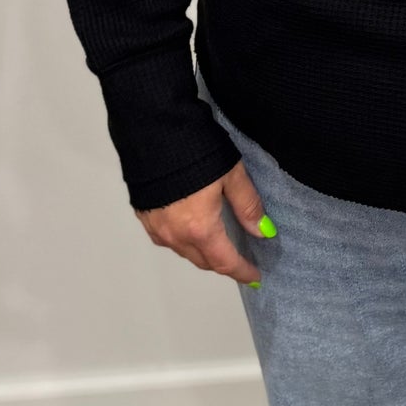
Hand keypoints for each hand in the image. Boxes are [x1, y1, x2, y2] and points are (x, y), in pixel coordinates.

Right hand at [134, 160, 271, 285]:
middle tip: (240, 259)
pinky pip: (167, 238)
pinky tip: (190, 228)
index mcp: (200, 229)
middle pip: (203, 260)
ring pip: (183, 251)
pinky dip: (183, 240)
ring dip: (202, 252)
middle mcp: (175, 235)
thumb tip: (262, 232)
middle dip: (222, 263)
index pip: (224, 262)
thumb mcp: (231, 174)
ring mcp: (155, 227)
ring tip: (218, 244)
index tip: (255, 277)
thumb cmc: (195, 149)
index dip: (242, 271)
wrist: (151, 128)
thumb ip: (247, 205)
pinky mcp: (143, 215)